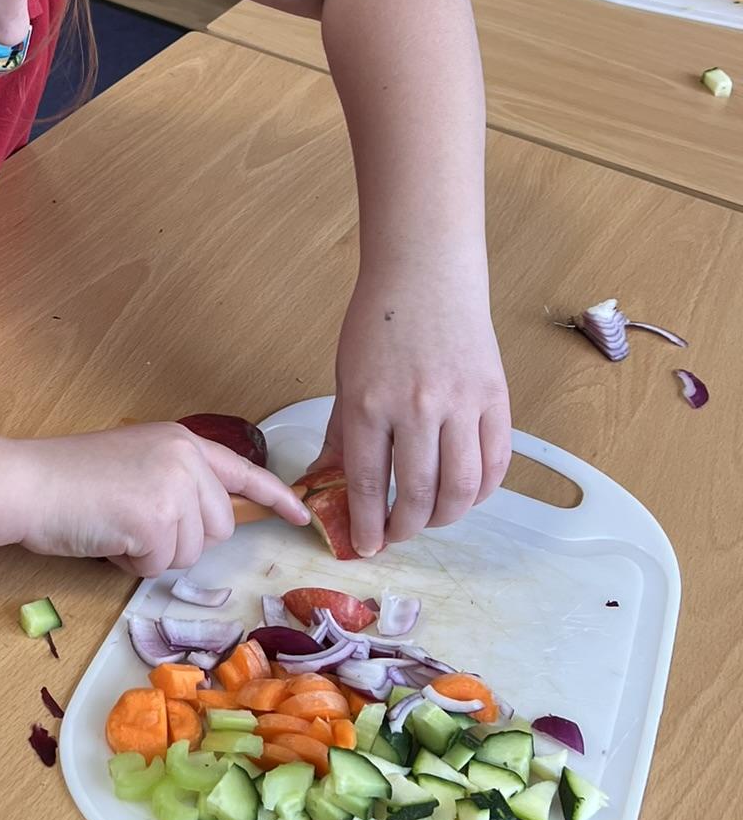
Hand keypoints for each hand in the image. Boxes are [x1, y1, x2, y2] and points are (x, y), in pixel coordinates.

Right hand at [15, 423, 309, 578]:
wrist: (28, 483)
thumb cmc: (68, 478)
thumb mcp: (135, 463)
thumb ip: (175, 483)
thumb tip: (204, 525)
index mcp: (181, 442)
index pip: (242, 472)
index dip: (275, 497)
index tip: (300, 516)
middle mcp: (185, 460)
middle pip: (218, 529)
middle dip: (181, 540)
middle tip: (134, 523)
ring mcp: (173, 490)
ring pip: (189, 553)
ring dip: (151, 553)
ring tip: (114, 525)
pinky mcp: (156, 522)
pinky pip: (158, 566)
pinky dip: (131, 563)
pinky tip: (106, 537)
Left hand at [319, 268, 510, 557]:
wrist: (425, 274)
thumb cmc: (378, 322)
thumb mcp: (345, 378)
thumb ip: (342, 435)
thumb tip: (324, 480)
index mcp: (369, 404)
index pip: (370, 483)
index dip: (368, 523)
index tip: (368, 545)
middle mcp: (416, 408)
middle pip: (419, 493)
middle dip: (407, 527)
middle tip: (398, 535)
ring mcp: (460, 404)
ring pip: (462, 486)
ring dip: (446, 517)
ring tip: (431, 520)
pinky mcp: (495, 397)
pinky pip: (495, 461)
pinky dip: (483, 490)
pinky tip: (466, 496)